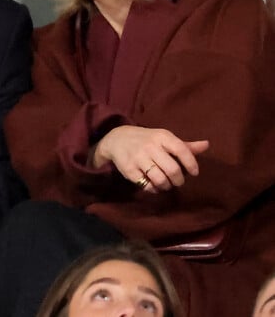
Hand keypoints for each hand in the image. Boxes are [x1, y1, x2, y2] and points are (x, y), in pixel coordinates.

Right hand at [93, 125, 208, 192]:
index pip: (182, 150)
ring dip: (167, 186)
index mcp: (162, 136)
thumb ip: (185, 145)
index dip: (191, 164)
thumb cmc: (146, 139)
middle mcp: (150, 146)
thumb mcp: (163, 138)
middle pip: (173, 169)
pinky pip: (147, 185)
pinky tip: (154, 185)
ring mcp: (138, 158)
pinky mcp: (129, 169)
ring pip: (160, 180)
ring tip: (166, 184)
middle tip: (178, 181)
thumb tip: (207, 145)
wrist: (116, 139)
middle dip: (179, 180)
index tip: (194, 172)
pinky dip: (154, 189)